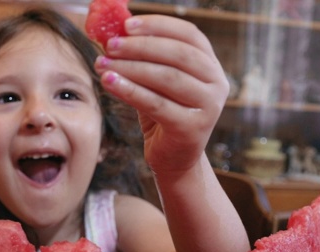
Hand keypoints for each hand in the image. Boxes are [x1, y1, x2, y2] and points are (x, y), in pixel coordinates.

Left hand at [95, 15, 228, 174]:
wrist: (174, 158)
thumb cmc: (163, 114)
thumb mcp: (155, 83)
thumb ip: (143, 58)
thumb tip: (112, 31)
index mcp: (211, 65)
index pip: (189, 34)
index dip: (158, 25)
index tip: (127, 25)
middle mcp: (217, 83)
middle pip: (178, 54)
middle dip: (140, 47)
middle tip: (110, 46)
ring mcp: (208, 107)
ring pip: (167, 78)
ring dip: (131, 68)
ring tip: (102, 65)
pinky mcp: (192, 128)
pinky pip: (157, 104)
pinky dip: (130, 91)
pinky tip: (109, 83)